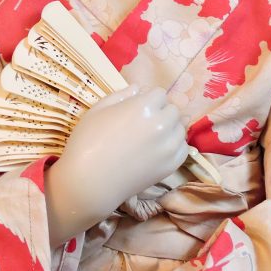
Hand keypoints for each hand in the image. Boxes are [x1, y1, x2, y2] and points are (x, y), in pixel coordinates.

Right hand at [45, 85, 187, 246]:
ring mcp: (168, 146)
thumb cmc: (87, 142)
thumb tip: (139, 88)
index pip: (160, 93)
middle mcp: (161, 123)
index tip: (139, 108)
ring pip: (181, 128)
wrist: (90, 182)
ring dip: (170, 128)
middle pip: (173, 110)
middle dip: (161, 112)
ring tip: (153, 137)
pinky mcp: (171, 165)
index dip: (149, 99)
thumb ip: (121, 95)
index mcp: (144, 105)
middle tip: (146, 123)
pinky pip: (183, 148)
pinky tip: (160, 149)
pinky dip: (175, 146)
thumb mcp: (98, 110)